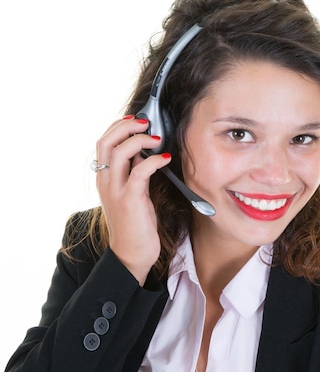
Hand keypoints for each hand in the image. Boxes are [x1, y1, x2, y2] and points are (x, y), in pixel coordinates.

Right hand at [94, 115, 171, 285]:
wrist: (132, 253)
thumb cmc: (136, 221)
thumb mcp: (133, 191)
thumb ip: (134, 171)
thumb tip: (147, 150)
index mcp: (104, 177)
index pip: (103, 142)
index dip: (117, 126)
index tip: (135, 119)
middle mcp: (105, 181)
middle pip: (106, 142)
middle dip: (125, 127)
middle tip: (145, 122)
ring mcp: (116, 191)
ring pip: (119, 154)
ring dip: (139, 141)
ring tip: (157, 138)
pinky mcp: (130, 200)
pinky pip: (139, 173)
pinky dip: (153, 161)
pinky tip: (165, 159)